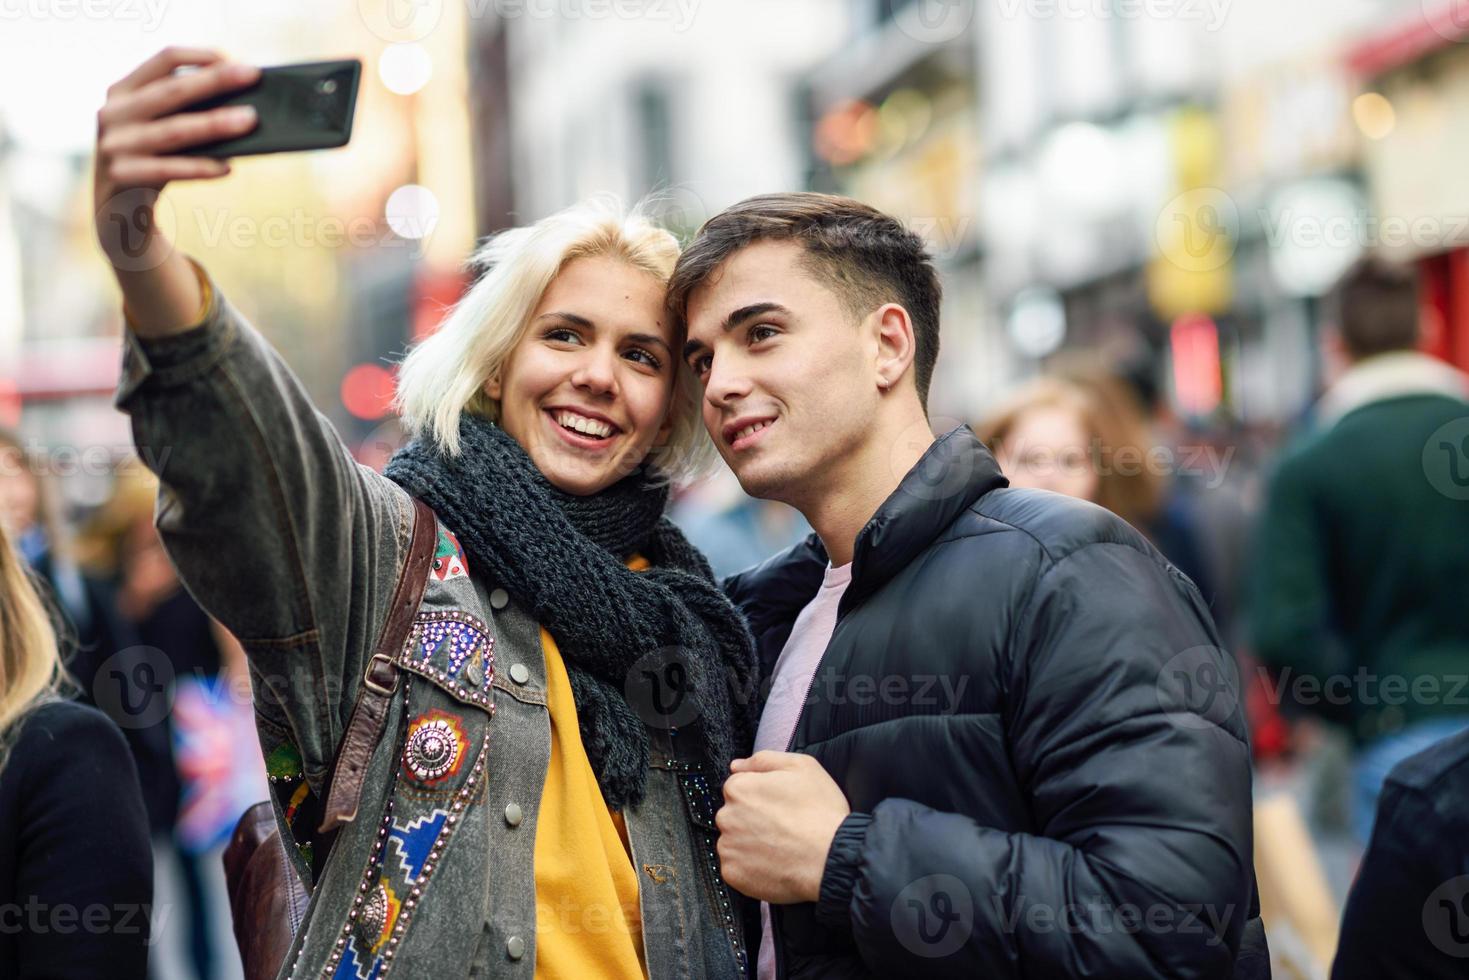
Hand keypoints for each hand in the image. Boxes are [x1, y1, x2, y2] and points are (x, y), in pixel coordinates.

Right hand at [93, 47, 258, 330]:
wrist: (118, 213)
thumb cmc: (154, 161)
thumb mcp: (162, 129)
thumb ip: (189, 112)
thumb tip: (246, 103)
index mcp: (123, 90)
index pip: (163, 59)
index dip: (201, 56)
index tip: (235, 60)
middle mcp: (112, 113)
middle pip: (171, 91)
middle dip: (215, 81)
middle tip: (253, 76)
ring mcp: (113, 145)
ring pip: (173, 131)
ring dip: (214, 124)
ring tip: (250, 120)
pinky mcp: (122, 177)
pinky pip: (169, 170)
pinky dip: (200, 167)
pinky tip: (228, 167)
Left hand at [715, 751, 850, 904]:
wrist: (831, 858)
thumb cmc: (820, 812)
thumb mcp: (801, 766)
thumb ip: (764, 760)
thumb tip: (737, 766)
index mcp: (740, 788)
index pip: (738, 788)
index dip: (762, 796)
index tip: (779, 806)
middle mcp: (727, 817)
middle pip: (734, 815)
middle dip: (752, 820)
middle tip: (782, 827)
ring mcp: (728, 847)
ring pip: (734, 842)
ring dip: (751, 844)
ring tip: (781, 847)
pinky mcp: (733, 874)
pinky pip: (736, 868)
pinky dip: (751, 868)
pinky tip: (774, 864)